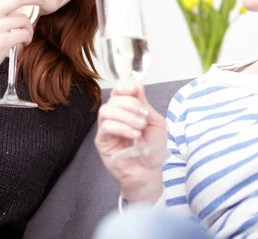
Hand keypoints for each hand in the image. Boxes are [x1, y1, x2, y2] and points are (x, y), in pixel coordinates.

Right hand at [95, 81, 166, 203]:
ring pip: (106, 110)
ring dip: (126, 116)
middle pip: (113, 98)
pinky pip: (106, 126)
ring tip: (140, 127)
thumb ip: (145, 105)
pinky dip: (121, 127)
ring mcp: (106, 127)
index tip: (135, 89)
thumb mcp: (155, 122)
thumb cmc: (152, 148)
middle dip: (130, 104)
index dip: (125, 86)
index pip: (119, 90)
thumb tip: (136, 86)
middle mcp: (115, 115)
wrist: (148, 171)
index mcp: (127, 108)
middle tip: (144, 117)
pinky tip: (134, 135)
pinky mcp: (101, 140)